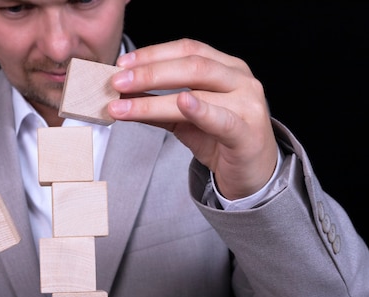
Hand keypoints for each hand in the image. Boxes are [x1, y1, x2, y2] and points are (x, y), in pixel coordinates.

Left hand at [108, 38, 278, 199]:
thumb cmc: (220, 140)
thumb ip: (158, 105)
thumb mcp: (184, 119)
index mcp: (226, 67)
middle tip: (116, 83)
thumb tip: (122, 95)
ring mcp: (247, 104)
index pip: (187, 49)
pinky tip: (180, 103)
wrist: (252, 174)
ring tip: (124, 105)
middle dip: (148, 73)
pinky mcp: (248, 133)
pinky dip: (200, 110)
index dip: (153, 53)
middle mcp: (240, 79)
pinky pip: (221, 119)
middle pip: (191, 66)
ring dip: (154, 98)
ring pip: (197, 91)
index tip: (122, 64)